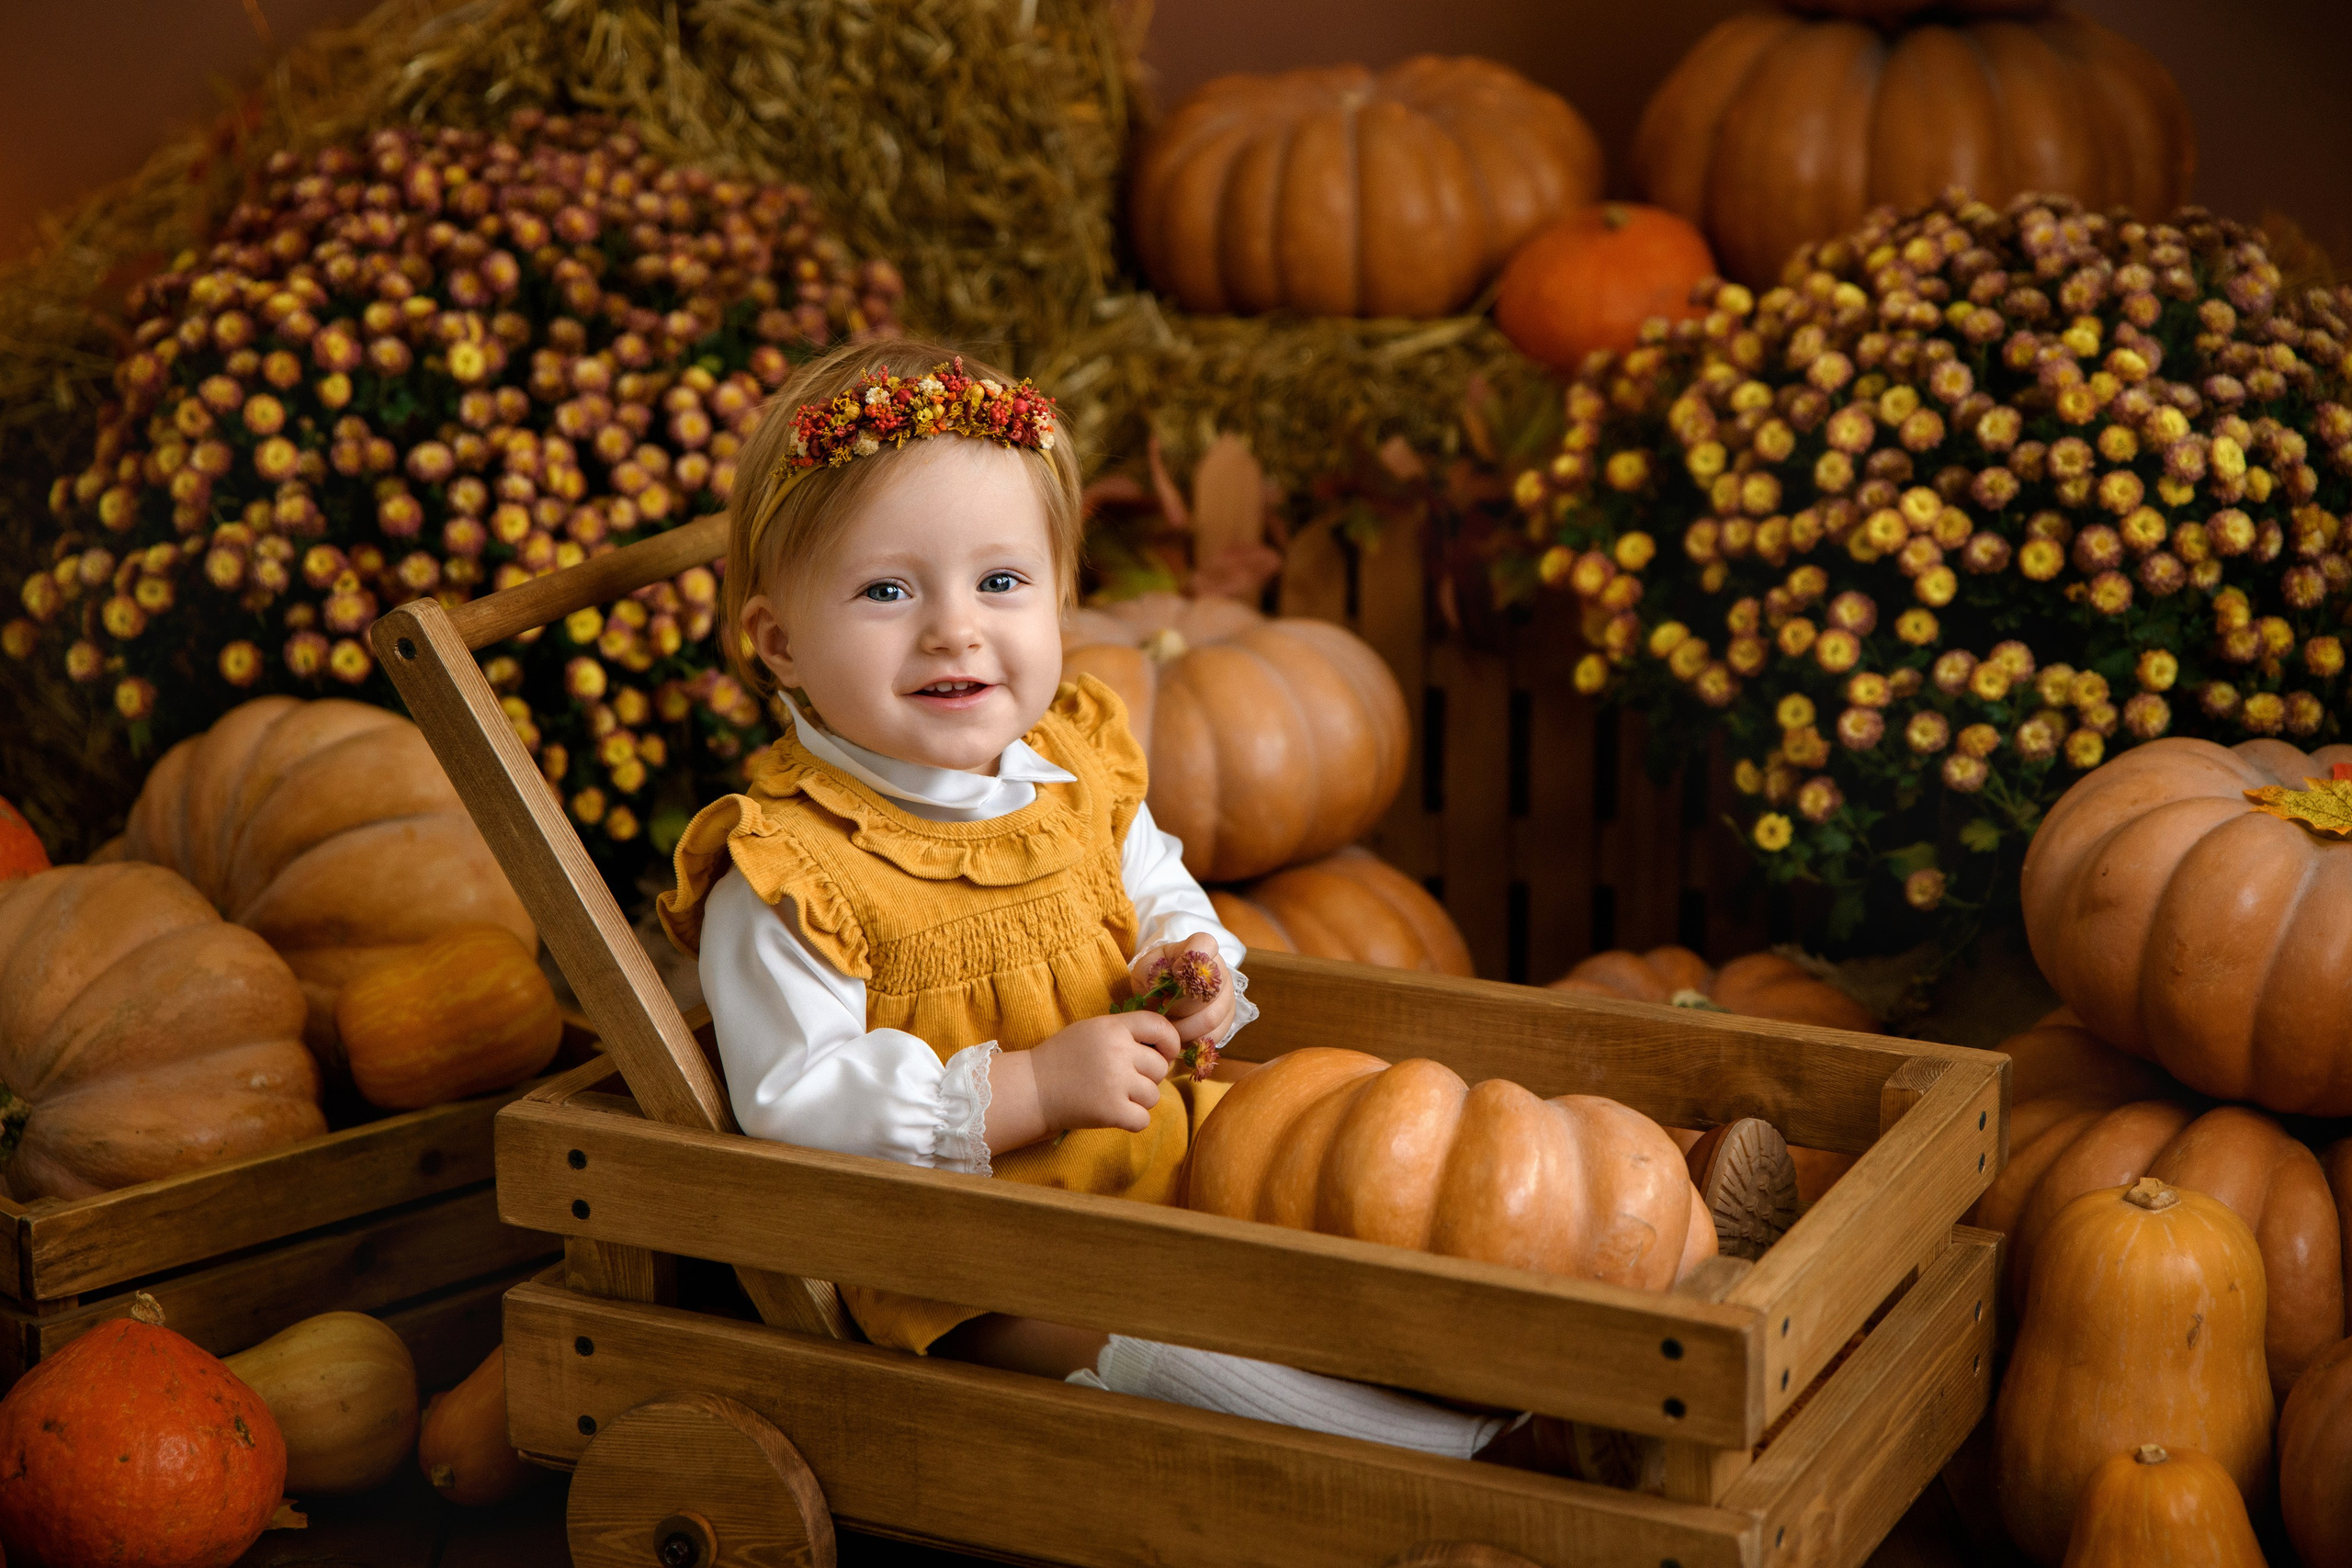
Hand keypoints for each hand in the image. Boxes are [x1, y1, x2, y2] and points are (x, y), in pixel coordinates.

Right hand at [985, 1012, 1180, 1152]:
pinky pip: (1143, 1119)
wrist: (1032, 1089)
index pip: (1160, 1026)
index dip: (1170, 1041)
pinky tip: (1115, 1114)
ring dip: (1139, 1100)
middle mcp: (1118, 1052)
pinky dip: (1132, 1121)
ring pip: (1153, 1096)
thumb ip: (1124, 1033)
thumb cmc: (1062, 1059)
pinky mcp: (1111, 1111)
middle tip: (1124, 1081)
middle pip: (1160, 1067)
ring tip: (1114, 1096)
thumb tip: (1164, 1049)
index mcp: (1113, 1027)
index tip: (1165, 1053)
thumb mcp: (1091, 1031)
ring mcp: (1116, 1082)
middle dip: (1148, 1077)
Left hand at [1131, 932, 1235, 1047]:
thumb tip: (1157, 986)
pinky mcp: (1228, 1018)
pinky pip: (1215, 1034)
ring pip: (1211, 1018)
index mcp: (1199, 948)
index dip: (1188, 962)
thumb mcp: (1145, 968)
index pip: (1205, 944)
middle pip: (1208, 991)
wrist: (1166, 991)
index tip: (1173, 972)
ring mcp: (1227, 995)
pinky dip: (1193, 1039)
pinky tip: (1180, 1034)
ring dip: (1184, 1028)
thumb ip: (1147, 972)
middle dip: (1179, 1006)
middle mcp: (1219, 969)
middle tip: (1163, 1009)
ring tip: (1168, 1026)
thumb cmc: (1156, 976)